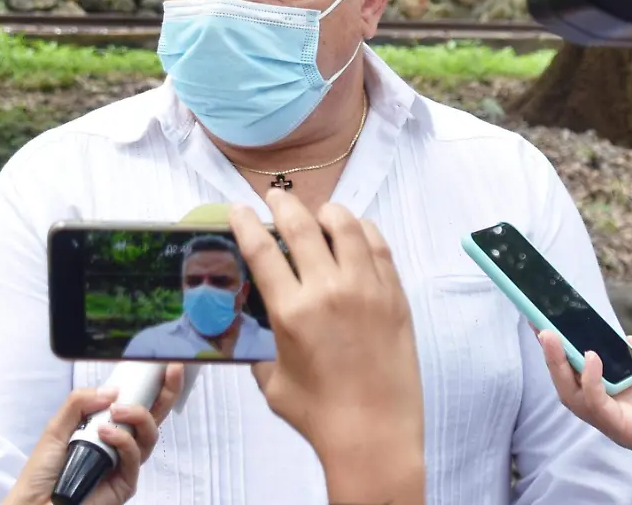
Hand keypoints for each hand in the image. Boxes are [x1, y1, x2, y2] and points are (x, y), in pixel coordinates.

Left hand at [4, 366, 185, 504]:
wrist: (35, 503)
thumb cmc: (43, 471)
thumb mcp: (57, 426)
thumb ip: (80, 403)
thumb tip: (111, 391)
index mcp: (106, 427)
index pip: (135, 403)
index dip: (152, 384)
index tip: (163, 363)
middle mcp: (120, 444)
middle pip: (153, 417)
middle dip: (166, 392)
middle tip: (169, 372)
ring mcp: (125, 464)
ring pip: (149, 435)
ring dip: (137, 416)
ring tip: (115, 411)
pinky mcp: (126, 483)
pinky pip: (135, 457)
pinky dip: (123, 441)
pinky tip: (105, 434)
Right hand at [231, 189, 424, 503]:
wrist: (374, 432)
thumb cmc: (319, 414)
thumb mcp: (272, 381)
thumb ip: (261, 345)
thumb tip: (253, 324)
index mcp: (291, 311)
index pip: (261, 250)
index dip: (245, 222)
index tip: (237, 209)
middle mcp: (328, 291)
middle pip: (301, 226)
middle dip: (283, 204)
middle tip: (275, 198)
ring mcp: (366, 289)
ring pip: (346, 226)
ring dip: (326, 212)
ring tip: (317, 212)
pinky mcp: (394, 296)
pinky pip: (378, 246)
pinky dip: (363, 230)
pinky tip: (354, 231)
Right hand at [537, 330, 631, 480]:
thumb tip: (624, 338)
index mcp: (619, 396)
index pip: (581, 371)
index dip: (563, 350)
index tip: (547, 322)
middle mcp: (611, 408)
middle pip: (568, 383)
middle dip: (551, 355)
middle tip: (540, 326)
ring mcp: (613, 420)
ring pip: (572, 395)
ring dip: (558, 365)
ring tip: (551, 336)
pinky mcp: (622, 428)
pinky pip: (597, 404)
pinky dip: (590, 380)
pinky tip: (591, 357)